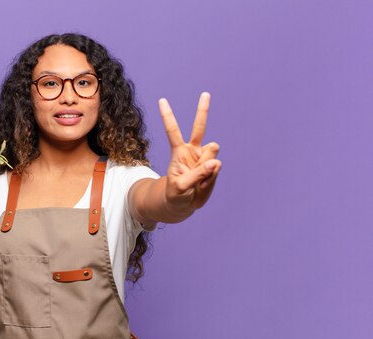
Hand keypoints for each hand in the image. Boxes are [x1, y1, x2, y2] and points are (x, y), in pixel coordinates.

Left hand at [159, 92, 221, 210]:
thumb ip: (198, 174)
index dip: (167, 116)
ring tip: (198, 181)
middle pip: (199, 128)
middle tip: (205, 93)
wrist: (182, 205)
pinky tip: (204, 183)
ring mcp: (204, 159)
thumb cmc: (177, 195)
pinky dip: (212, 177)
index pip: (172, 131)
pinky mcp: (213, 168)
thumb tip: (216, 161)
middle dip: (203, 110)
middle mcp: (192, 151)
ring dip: (207, 166)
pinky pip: (217, 167)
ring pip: (212, 151)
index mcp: (178, 152)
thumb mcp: (181, 187)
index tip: (162, 100)